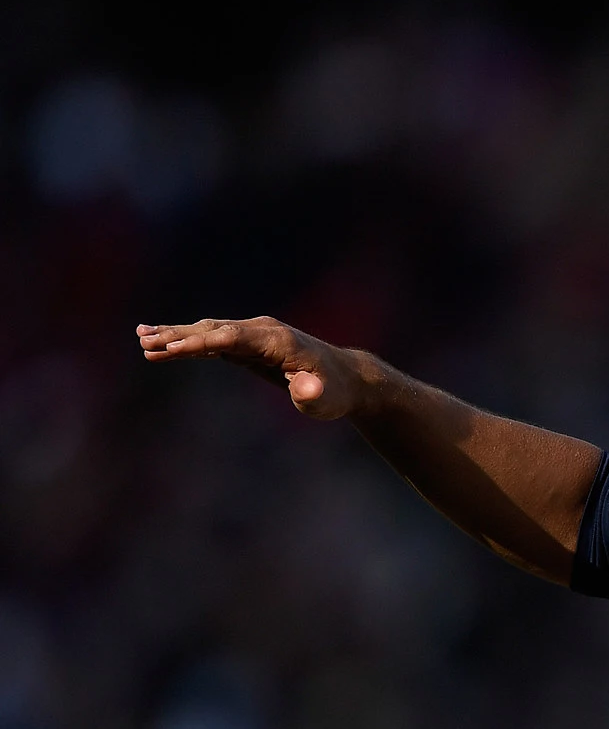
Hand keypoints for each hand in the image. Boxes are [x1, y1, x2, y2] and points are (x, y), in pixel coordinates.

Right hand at [134, 317, 364, 420]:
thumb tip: (304, 388)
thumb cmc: (336, 392)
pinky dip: (188, 341)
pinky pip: (212, 340)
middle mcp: (262, 330)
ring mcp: (254, 335)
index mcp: (276, 340)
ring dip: (176, 335)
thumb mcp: (327, 399)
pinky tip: (161, 344)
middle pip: (213, 329)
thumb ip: (313, 395)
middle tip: (144, 341)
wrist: (348, 379)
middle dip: (178, 335)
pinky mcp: (249, 344)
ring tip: (141, 338)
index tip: (171, 349)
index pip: (231, 337)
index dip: (200, 342)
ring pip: (209, 331)